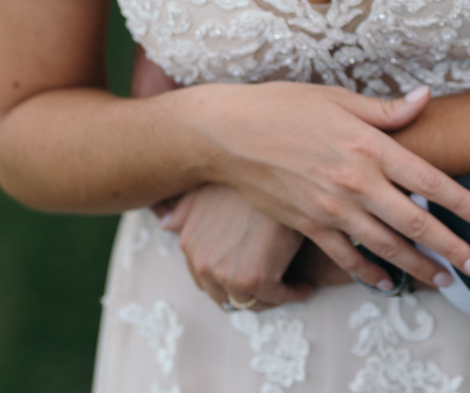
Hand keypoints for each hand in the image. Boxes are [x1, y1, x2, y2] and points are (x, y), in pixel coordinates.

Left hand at [160, 184, 311, 310]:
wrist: (277, 167)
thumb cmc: (245, 175)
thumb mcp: (207, 188)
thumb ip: (185, 209)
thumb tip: (165, 224)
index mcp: (189, 244)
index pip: (206, 280)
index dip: (230, 280)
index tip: (252, 271)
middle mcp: (202, 263)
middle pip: (228, 298)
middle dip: (249, 294)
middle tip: (273, 282)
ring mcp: (226, 273)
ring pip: (253, 302)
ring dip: (272, 297)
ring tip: (290, 284)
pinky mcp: (255, 279)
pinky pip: (279, 297)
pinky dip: (294, 292)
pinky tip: (305, 284)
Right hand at [187, 81, 469, 293]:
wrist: (231, 133)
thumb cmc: (286, 106)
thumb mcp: (339, 98)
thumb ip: (386, 109)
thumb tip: (426, 98)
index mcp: (368, 145)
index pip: (428, 180)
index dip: (461, 202)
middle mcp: (356, 181)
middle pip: (415, 223)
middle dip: (452, 247)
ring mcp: (332, 209)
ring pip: (387, 248)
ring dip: (419, 267)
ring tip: (445, 279)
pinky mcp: (309, 226)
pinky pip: (347, 258)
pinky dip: (370, 274)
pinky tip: (387, 283)